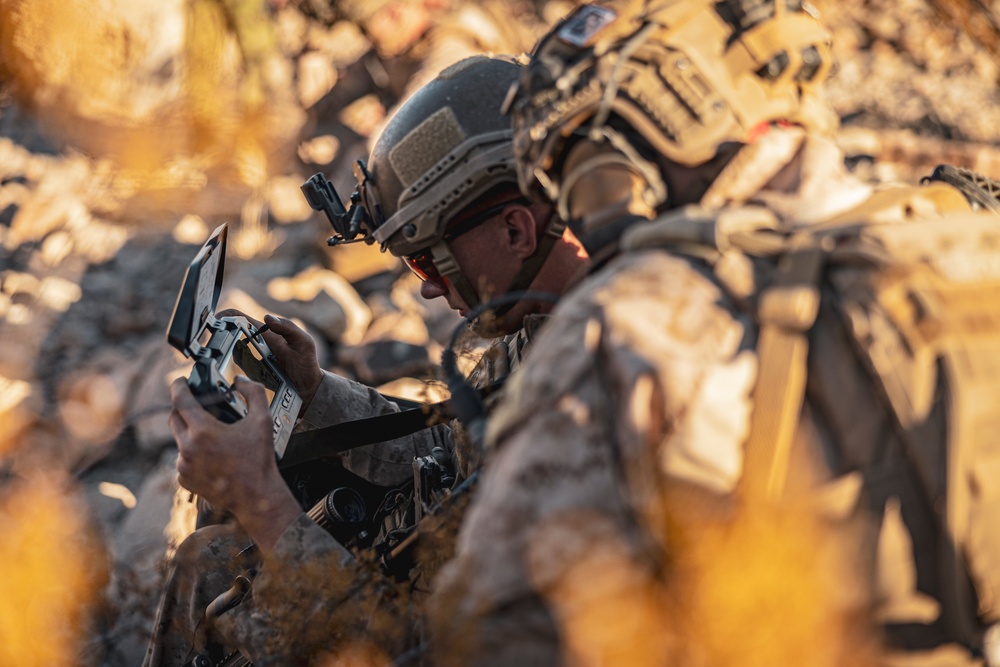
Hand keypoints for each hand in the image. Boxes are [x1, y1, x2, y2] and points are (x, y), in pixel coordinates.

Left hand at [168, 376, 300, 551]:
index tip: (180, 381)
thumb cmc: (259, 460)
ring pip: (178, 439)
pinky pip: (182, 458)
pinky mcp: (184, 479)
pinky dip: (192, 453)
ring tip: (212, 436)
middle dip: (183, 408)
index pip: (180, 400)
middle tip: (197, 406)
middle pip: (174, 417)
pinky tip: (211, 455)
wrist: (256, 496)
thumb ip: (254, 393)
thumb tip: (241, 381)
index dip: (179, 386)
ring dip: (190, 432)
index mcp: (203, 431)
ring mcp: (183, 465)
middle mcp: (187, 448)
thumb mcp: (262, 420)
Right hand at [221, 310, 323, 412]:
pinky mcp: (253, 372)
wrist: (308, 388)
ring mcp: (254, 357)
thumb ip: (289, 328)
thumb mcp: (304, 343)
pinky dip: (233, 365)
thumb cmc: (307, 363)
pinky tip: (234, 366)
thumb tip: (267, 318)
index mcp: (268, 332)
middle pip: (233, 334)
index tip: (216, 320)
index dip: (228, 316)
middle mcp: (258, 342)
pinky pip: (238, 367)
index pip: (243, 319)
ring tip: (221, 353)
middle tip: (214, 341)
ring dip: (225, 350)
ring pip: (232, 350)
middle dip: (221, 334)